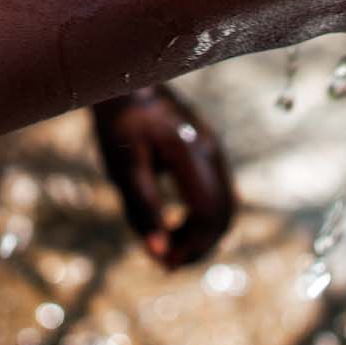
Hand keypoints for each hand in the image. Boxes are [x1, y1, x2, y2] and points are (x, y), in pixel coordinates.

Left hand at [90, 85, 235, 268]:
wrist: (125, 81)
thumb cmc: (118, 123)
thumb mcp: (123, 168)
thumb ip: (142, 210)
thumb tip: (159, 255)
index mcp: (189, 152)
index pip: (209, 212)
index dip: (193, 245)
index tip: (166, 263)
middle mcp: (210, 149)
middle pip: (225, 213)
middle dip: (201, 246)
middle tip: (168, 263)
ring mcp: (214, 147)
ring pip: (227, 205)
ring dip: (203, 234)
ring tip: (171, 248)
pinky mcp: (209, 149)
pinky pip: (219, 192)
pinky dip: (204, 217)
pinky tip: (176, 225)